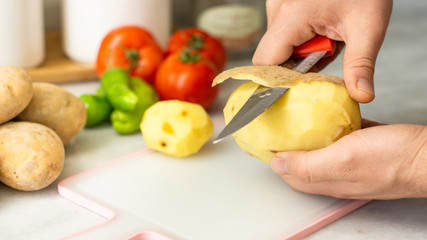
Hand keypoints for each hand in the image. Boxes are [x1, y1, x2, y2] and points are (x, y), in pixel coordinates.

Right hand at [253, 0, 392, 102]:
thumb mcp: (367, 28)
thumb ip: (360, 65)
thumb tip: (361, 96)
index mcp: (292, 16)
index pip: (265, 62)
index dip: (280, 78)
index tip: (304, 81)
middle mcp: (278, 9)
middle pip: (274, 54)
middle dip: (301, 62)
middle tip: (329, 49)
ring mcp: (279, 4)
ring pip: (280, 43)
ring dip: (304, 49)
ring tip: (329, 35)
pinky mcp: (283, 3)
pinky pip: (284, 30)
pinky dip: (302, 37)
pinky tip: (322, 27)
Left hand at [270, 120, 426, 199]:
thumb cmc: (393, 160)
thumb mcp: (343, 160)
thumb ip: (308, 166)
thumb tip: (277, 165)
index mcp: (327, 179)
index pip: (289, 172)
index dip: (274, 157)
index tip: (265, 138)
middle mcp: (337, 173)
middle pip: (303, 161)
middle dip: (288, 145)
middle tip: (279, 123)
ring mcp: (353, 160)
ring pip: (322, 148)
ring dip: (309, 134)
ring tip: (299, 115)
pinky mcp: (367, 147)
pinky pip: (343, 136)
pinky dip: (333, 126)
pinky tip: (331, 113)